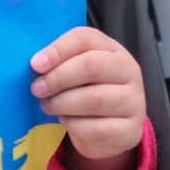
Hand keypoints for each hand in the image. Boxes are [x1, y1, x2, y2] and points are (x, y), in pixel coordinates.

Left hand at [30, 27, 145, 169]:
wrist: (110, 130)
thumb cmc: (87, 92)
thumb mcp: (76, 72)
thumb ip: (60, 62)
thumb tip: (36, 64)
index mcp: (113, 50)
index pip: (85, 38)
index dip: (57, 49)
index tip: (35, 64)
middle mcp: (129, 71)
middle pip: (91, 66)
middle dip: (58, 78)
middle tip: (37, 89)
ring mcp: (134, 101)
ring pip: (94, 99)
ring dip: (63, 103)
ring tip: (48, 106)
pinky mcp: (130, 130)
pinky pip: (97, 128)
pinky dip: (74, 126)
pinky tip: (65, 121)